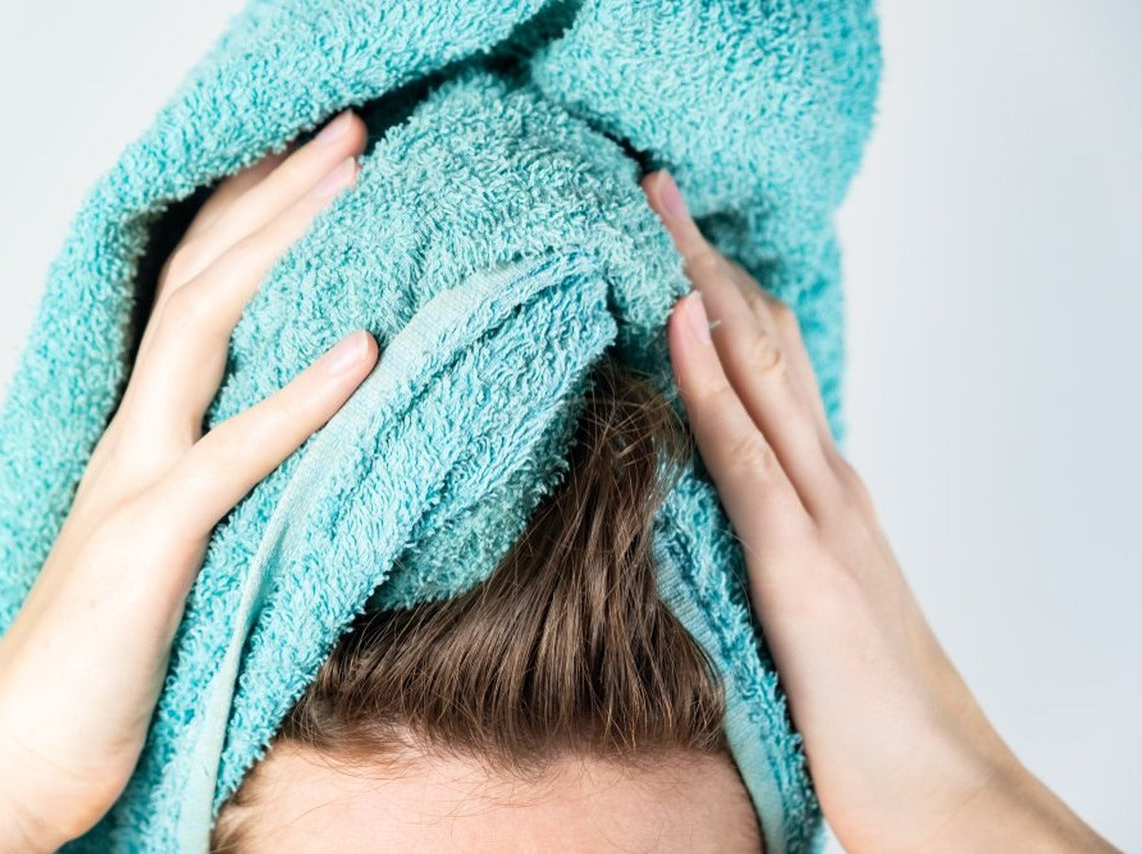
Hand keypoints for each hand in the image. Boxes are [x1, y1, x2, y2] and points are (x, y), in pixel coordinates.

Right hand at [0, 110, 375, 851]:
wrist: (17, 764)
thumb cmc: (100, 669)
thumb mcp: (176, 558)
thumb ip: (225, 493)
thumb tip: (307, 456)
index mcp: (142, 438)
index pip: (194, 297)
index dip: (249, 223)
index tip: (312, 169)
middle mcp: (132, 439)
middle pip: (200, 280)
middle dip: (272, 195)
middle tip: (347, 129)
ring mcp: (134, 484)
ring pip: (203, 329)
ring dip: (283, 244)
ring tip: (354, 177)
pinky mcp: (149, 545)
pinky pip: (233, 453)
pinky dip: (300, 397)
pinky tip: (364, 349)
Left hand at [642, 170, 1116, 851]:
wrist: (940, 784)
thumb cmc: (871, 708)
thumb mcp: (802, 603)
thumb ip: (765, 548)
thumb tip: (702, 516)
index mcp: (822, 493)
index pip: (768, 368)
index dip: (719, 297)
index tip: (672, 241)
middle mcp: (826, 484)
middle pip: (763, 344)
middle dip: (705, 262)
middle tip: (655, 189)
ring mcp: (820, 517)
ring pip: (759, 373)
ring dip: (702, 288)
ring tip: (656, 216)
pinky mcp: (801, 566)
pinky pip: (747, 456)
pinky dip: (712, 382)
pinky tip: (679, 324)